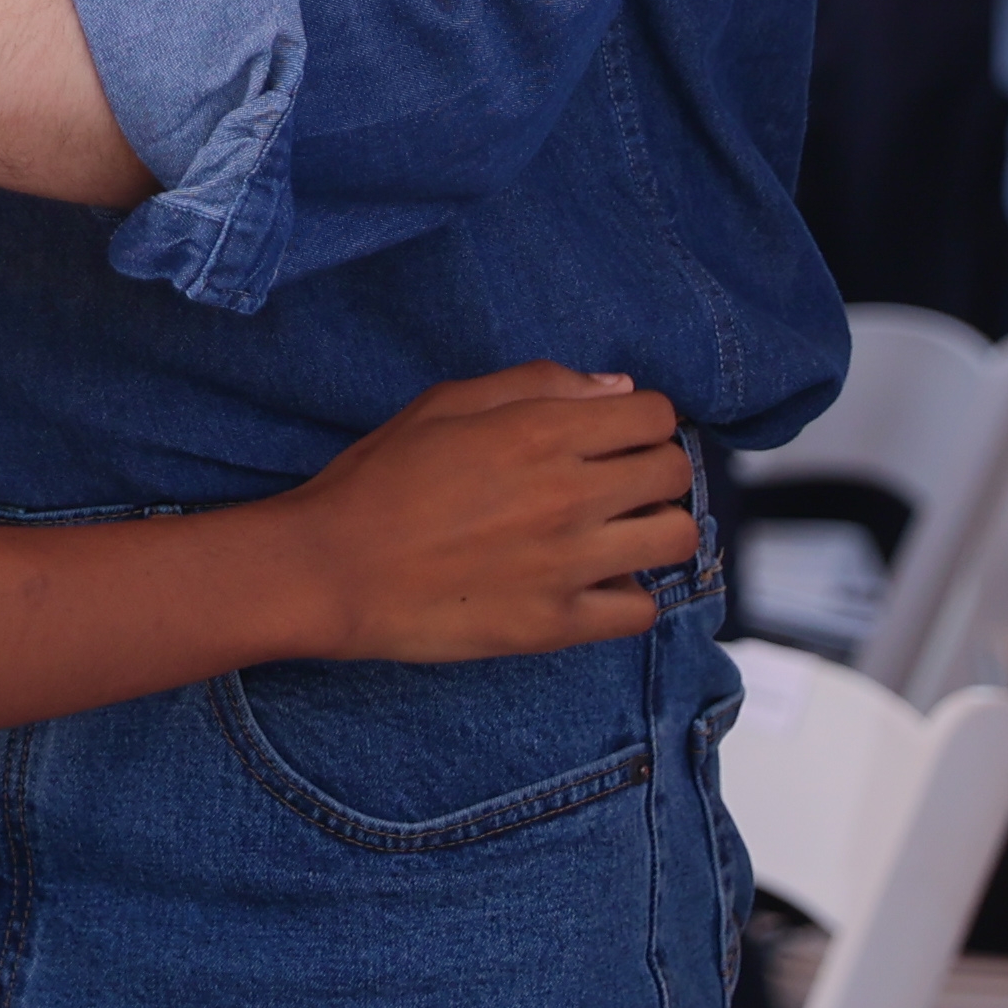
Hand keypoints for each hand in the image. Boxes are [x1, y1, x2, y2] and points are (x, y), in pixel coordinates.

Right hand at [271, 365, 697, 660]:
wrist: (332, 569)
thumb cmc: (379, 479)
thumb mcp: (446, 403)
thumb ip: (537, 384)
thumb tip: (616, 388)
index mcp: (541, 431)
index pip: (655, 416)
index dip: (643, 420)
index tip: (619, 435)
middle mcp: (568, 494)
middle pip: (674, 473)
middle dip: (654, 467)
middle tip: (617, 480)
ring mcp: (568, 563)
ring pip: (675, 539)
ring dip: (653, 528)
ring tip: (615, 531)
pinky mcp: (557, 624)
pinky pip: (641, 610)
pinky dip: (627, 594)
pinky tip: (591, 581)